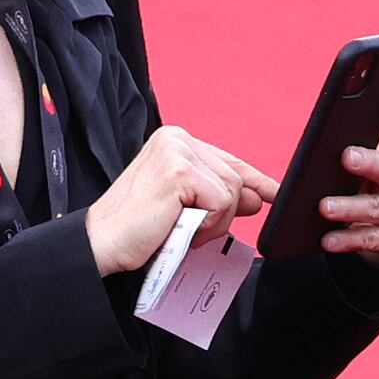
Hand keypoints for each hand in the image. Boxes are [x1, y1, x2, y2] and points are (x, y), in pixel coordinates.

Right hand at [83, 123, 274, 280]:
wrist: (105, 240)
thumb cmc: (142, 226)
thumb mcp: (188, 205)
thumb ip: (221, 195)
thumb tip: (259, 195)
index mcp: (176, 141)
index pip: (229, 160)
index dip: (254, 181)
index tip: (273, 193)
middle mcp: (177, 138)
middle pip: (236, 178)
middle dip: (224, 213)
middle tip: (190, 227)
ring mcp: (177, 152)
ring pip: (232, 191)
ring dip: (215, 222)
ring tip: (183, 227)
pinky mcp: (179, 172)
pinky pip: (222, 203)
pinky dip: (208, 224)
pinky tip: (182, 227)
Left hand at [315, 95, 378, 264]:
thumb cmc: (363, 192)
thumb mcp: (356, 171)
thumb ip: (340, 154)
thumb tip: (293, 159)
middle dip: (370, 162)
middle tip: (346, 157)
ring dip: (351, 208)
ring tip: (324, 208)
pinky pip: (378, 240)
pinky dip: (350, 240)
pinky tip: (329, 240)